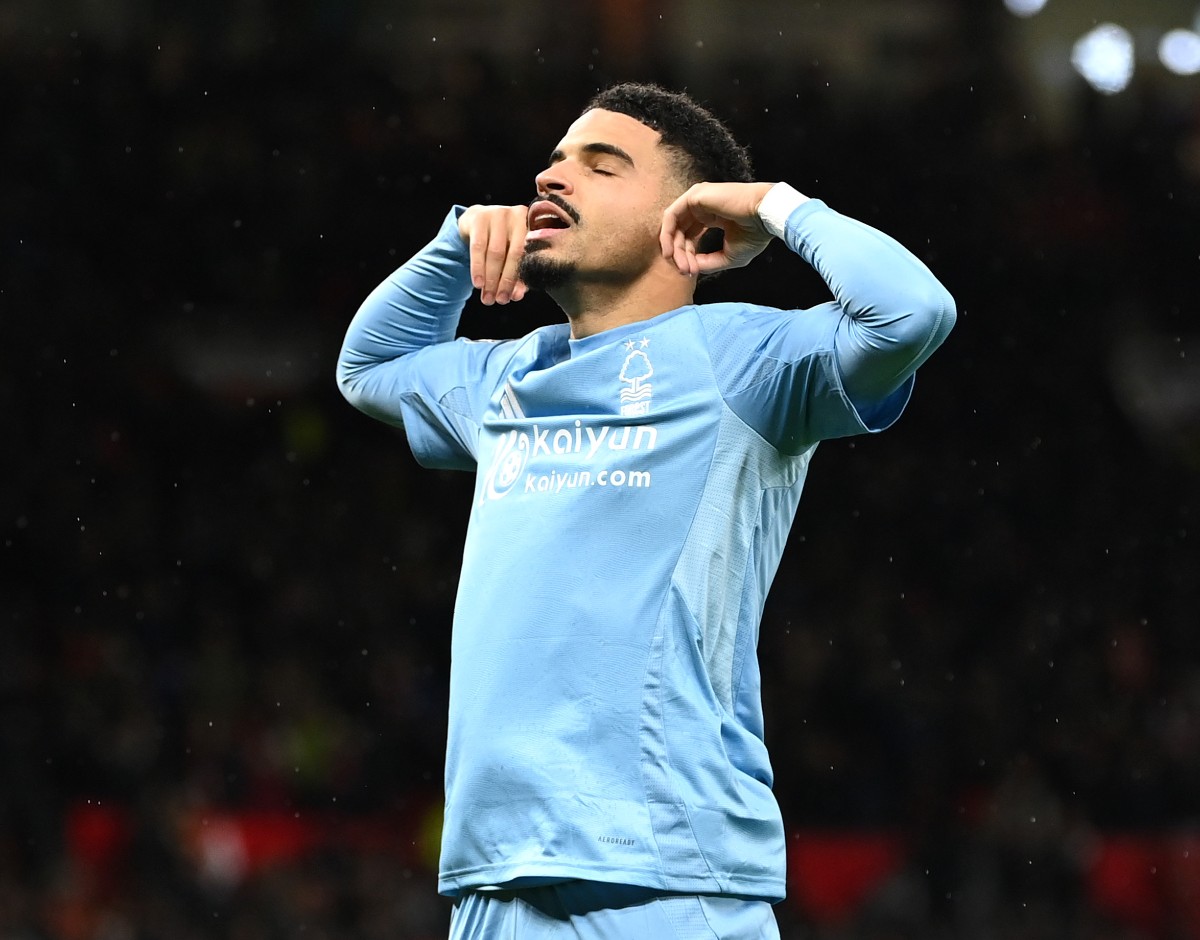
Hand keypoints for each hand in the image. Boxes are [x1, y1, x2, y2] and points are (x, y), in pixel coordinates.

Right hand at [458, 204, 528, 304]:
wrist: (476, 221)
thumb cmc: (501, 241)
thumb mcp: (512, 254)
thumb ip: (518, 274)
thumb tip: (516, 296)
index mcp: (533, 225)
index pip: (530, 256)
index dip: (522, 279)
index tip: (514, 297)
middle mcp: (518, 216)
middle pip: (514, 254)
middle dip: (506, 281)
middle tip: (499, 300)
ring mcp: (499, 213)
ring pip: (496, 252)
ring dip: (491, 278)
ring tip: (487, 297)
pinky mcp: (479, 217)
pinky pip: (478, 247)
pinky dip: (478, 268)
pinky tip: (478, 283)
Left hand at [659, 182, 775, 276]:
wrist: (765, 217)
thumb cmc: (754, 235)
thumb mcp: (728, 256)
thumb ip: (708, 262)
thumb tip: (690, 268)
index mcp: (711, 216)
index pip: (690, 237)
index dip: (688, 256)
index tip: (691, 272)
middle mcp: (702, 206)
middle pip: (680, 233)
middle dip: (680, 255)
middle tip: (685, 271)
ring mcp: (697, 199)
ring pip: (674, 226)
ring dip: (673, 248)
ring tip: (680, 265)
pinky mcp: (694, 196)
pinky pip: (671, 216)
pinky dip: (667, 234)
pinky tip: (670, 252)